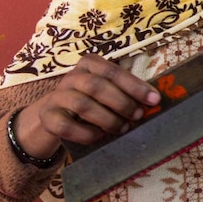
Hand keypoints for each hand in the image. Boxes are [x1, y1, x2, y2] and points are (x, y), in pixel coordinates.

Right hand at [14, 54, 160, 157]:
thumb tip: (153, 102)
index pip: (113, 71)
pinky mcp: (48, 117)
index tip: (154, 99)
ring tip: (123, 128)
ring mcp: (57, 96)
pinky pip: (67, 126)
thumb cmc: (92, 101)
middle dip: (122, 102)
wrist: (56, 115)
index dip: (135, 86)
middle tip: (138, 116)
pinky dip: (87, 133)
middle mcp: (71, 77)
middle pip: (97, 86)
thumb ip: (126, 93)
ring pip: (83, 105)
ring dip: (107, 119)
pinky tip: (100, 137)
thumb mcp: (108, 92)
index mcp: (90, 65)